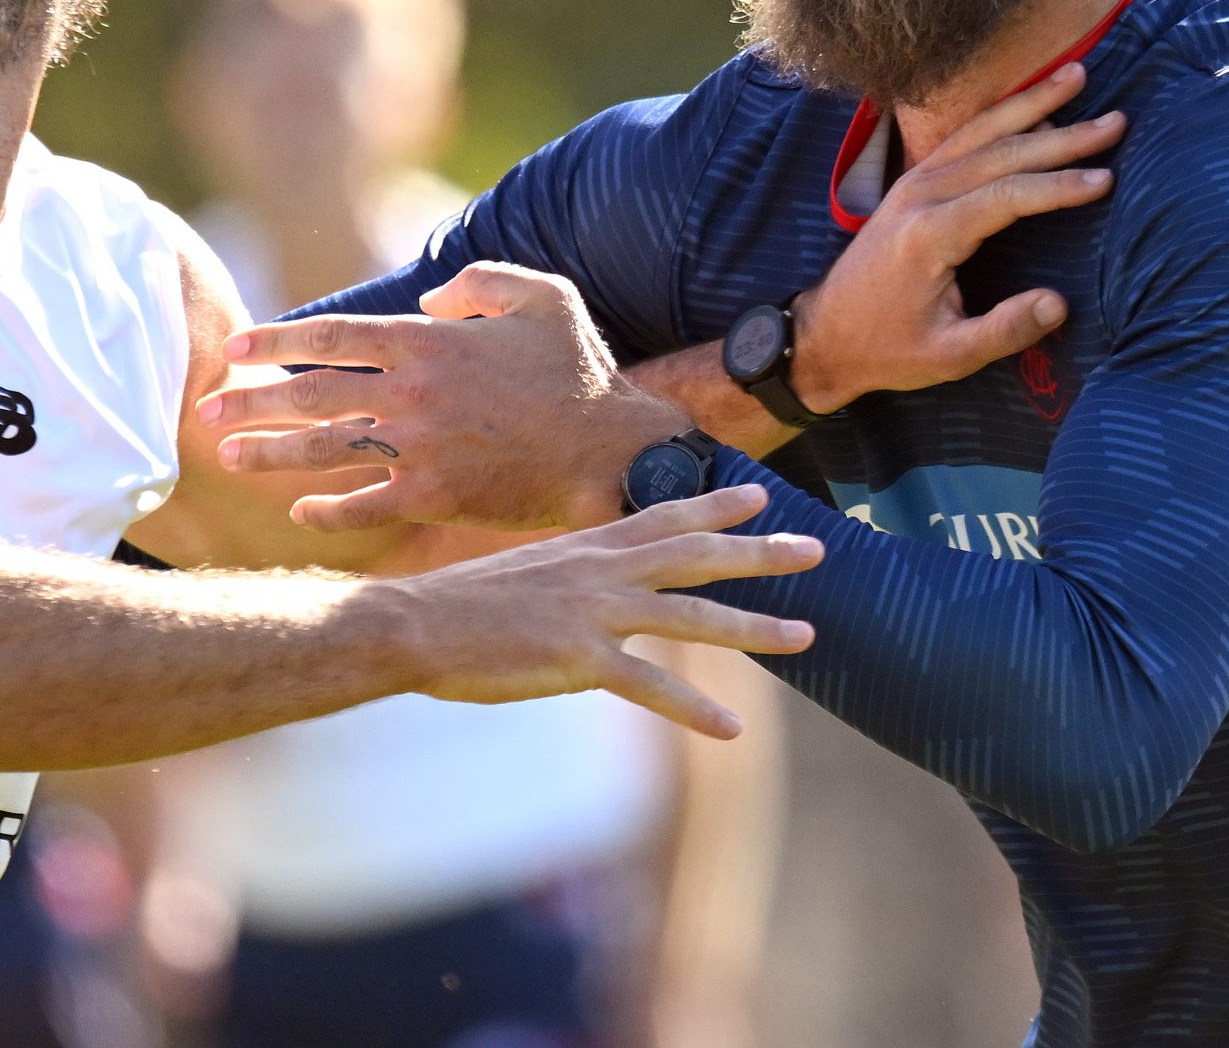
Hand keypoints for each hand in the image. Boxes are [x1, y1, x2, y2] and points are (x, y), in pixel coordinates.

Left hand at [198, 262, 689, 531]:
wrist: (611, 451)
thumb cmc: (580, 371)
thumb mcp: (542, 297)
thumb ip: (478, 282)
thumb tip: (428, 300)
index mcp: (429, 343)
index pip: (331, 337)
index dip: (276, 340)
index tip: (235, 347)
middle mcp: (413, 394)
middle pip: (310, 395)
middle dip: (251, 401)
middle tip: (205, 409)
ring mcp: (421, 448)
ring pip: (325, 451)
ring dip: (271, 453)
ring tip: (230, 455)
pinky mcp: (435, 496)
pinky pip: (365, 506)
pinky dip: (327, 510)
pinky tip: (299, 511)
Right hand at [384, 484, 821, 737]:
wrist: (410, 624)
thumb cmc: (454, 605)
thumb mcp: (520, 573)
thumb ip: (562, 578)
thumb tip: (580, 591)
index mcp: (585, 547)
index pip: (663, 515)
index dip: (714, 506)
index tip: (758, 496)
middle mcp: (599, 570)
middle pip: (696, 555)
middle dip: (762, 552)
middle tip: (818, 548)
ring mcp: (593, 612)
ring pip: (693, 615)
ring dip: (755, 628)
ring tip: (807, 636)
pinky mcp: (580, 659)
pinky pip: (652, 687)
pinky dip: (696, 711)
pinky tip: (732, 730)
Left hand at [793, 62, 1124, 410]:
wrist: (825, 334)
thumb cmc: (887, 349)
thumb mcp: (948, 356)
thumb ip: (1004, 331)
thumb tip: (1059, 303)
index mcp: (928, 236)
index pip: (1005, 196)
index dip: (1058, 186)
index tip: (1106, 179)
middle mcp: (918, 197)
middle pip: (1000, 153)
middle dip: (1063, 135)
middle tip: (1116, 121)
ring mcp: (911, 184)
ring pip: (979, 133)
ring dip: (1031, 103)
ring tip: (1078, 75)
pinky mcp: (910, 183)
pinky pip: (961, 138)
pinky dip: (1000, 115)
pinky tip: (1032, 102)